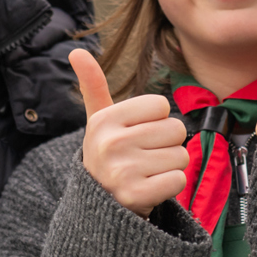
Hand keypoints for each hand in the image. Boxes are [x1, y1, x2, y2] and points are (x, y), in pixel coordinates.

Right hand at [73, 47, 187, 217]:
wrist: (98, 205)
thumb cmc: (108, 154)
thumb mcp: (98, 120)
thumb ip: (93, 86)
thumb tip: (76, 50)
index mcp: (105, 120)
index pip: (162, 106)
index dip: (157, 121)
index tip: (138, 134)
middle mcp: (111, 143)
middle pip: (176, 129)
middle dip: (167, 144)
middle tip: (145, 156)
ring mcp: (123, 171)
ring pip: (181, 155)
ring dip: (170, 166)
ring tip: (148, 172)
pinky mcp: (137, 196)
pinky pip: (179, 180)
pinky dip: (171, 186)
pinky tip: (151, 188)